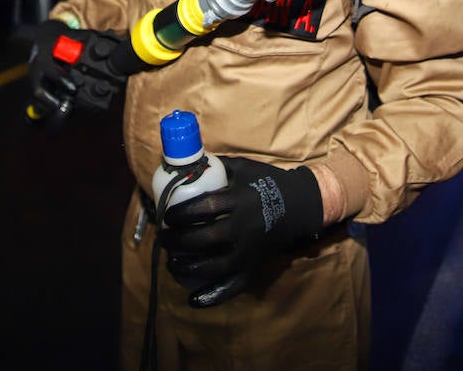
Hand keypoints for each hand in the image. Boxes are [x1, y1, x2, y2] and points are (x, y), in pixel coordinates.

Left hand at [160, 156, 324, 307]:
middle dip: (178, 240)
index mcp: (240, 201)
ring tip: (172, 262)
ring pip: (216, 266)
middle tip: (163, 237)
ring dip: (189, 267)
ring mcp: (250, 251)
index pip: (205, 208)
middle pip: (206, 239)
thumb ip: (215, 166)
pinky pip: (234, 286)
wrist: (299, 205)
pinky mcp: (255, 266)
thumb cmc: (266, 182)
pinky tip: (193, 300)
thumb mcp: (243, 167)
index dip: (182, 213)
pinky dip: (213, 296)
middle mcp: (245, 228)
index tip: (167, 215)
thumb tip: (184, 163)